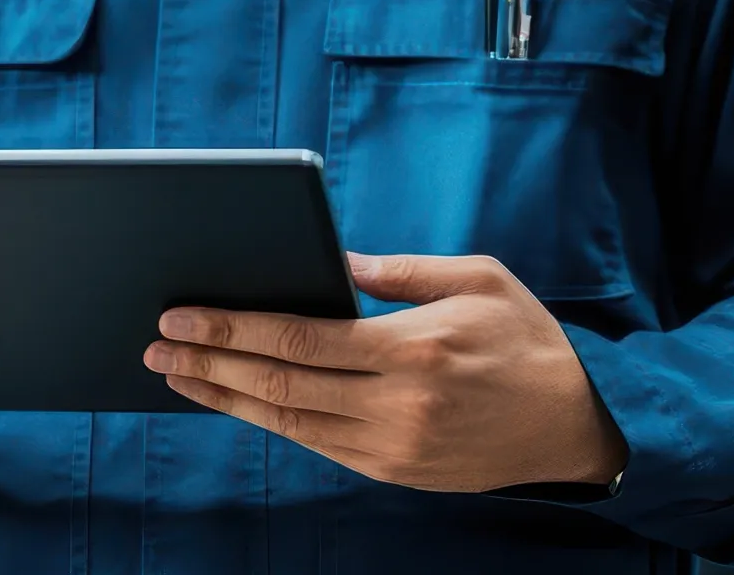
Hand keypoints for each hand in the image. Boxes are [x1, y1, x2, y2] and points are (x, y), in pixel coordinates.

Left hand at [145, 253, 627, 492]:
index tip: (181, 317)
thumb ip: (402, 271)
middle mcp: (397, 404)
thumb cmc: (527, 341)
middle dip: (207, 363)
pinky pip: (312, 443)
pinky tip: (230, 401)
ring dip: (221, 398)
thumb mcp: (479, 280)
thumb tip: (331, 263)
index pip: (298, 338)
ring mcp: (390, 445)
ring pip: (285, 420)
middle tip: (155, 347)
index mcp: (414, 348)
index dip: (230, 329)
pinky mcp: (390, 470)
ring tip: (174, 375)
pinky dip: (264, 421)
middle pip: (277, 383)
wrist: (577, 428)